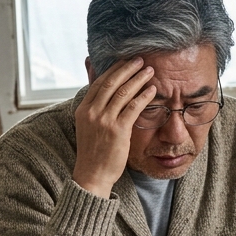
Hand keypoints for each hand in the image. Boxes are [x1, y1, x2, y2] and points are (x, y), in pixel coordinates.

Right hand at [72, 57, 155, 196]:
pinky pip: (133, 107)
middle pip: (111, 82)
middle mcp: (92, 112)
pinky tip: (152, 90)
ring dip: (138, 79)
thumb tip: (95, 88)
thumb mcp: (87, 125)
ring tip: (150, 71)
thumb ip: (93, 105)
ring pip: (124, 92)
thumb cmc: (93, 151)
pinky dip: (144, 96)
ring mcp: (104, 121)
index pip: (99, 82)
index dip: (114, 69)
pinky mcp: (118, 130)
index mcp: (83, 109)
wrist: (92, 175)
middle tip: (140, 60)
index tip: (126, 60)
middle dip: (127, 68)